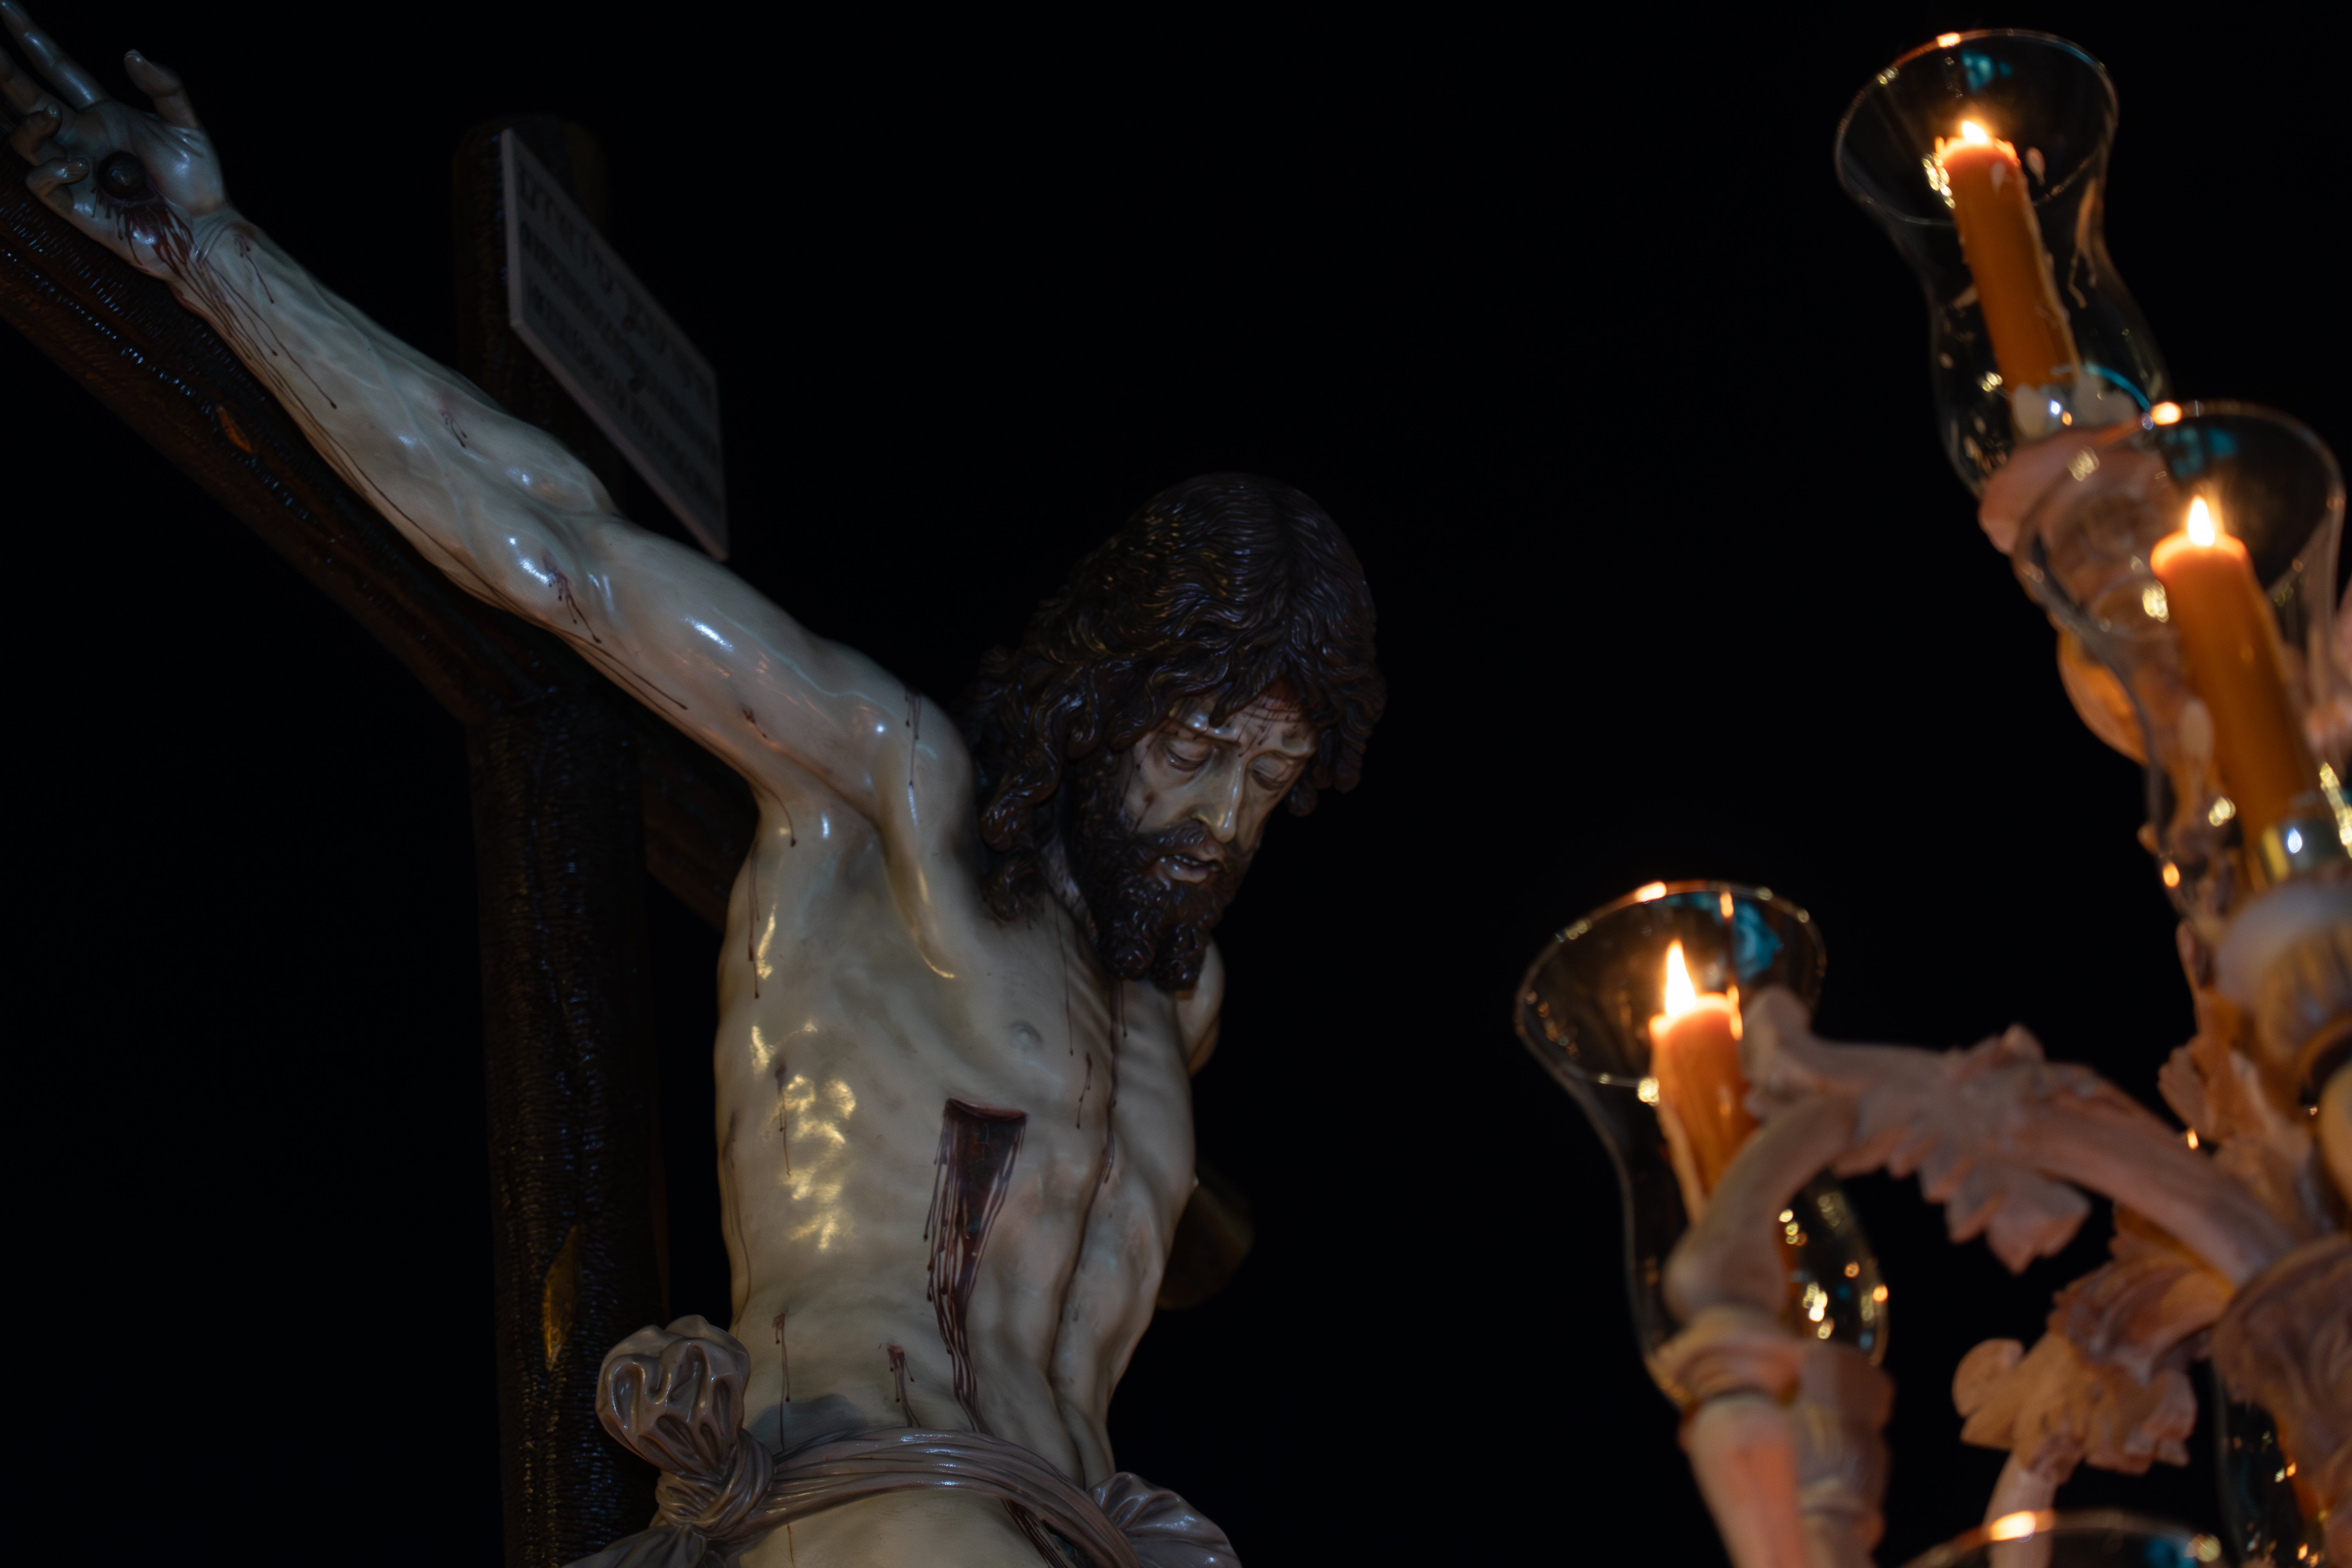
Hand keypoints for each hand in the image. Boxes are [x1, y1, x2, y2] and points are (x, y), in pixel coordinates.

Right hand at [3, 3, 226, 273]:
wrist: (204, 231)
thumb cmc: (198, 183)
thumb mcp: (188, 127)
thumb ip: (166, 88)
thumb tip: (132, 53)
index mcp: (102, 114)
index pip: (58, 69)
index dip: (32, 39)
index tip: (7, 7)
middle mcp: (80, 137)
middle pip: (27, 97)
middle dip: (4, 72)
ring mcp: (72, 169)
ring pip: (23, 138)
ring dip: (29, 123)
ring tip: (50, 113)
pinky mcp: (72, 203)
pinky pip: (40, 182)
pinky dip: (50, 170)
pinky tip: (77, 167)